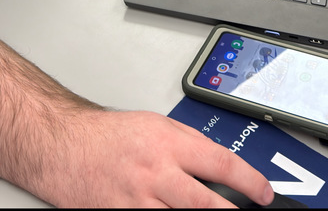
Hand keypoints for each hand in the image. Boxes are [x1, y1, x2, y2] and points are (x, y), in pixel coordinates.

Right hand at [33, 108, 273, 207]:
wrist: (63, 147)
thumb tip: (219, 161)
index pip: (222, 163)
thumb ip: (188, 142)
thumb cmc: (106, 134)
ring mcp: (138, 202)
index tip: (263, 193)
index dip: (250, 182)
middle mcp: (156, 174)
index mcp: (168, 143)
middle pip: (206, 204)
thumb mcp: (154, 124)